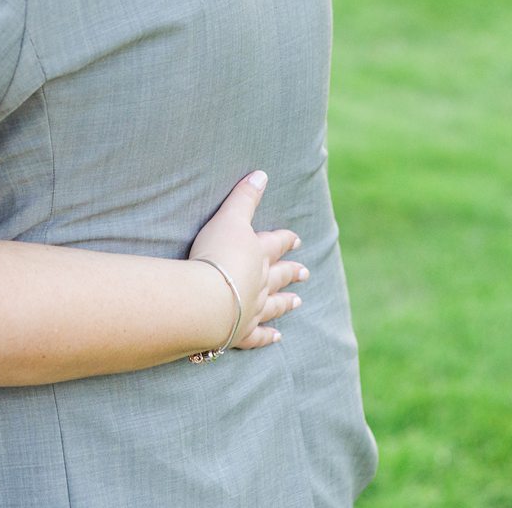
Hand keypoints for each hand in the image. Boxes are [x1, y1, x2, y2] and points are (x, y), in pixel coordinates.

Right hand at [189, 170, 308, 350]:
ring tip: (298, 301)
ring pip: (275, 305)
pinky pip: (258, 336)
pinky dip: (268, 337)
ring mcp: (253, 309)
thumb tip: (262, 173)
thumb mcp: (228, 218)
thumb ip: (244, 197)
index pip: (276, 243)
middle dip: (292, 271)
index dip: (285, 240)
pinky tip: (277, 337)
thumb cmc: (216, 254)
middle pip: (280, 275)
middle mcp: (261, 282)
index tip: (296, 239)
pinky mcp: (241, 332)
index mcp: (257, 254)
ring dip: (286, 302)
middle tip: (305, 272)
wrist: (206, 298)